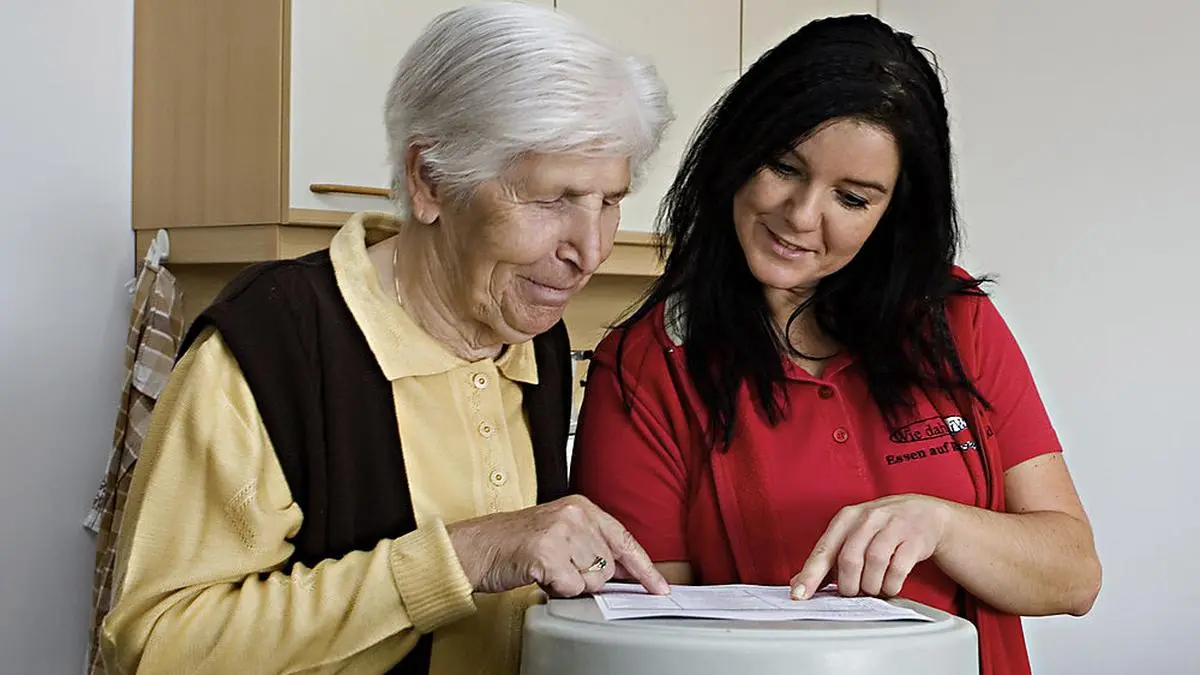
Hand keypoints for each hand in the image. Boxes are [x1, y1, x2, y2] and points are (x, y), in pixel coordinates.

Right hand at [446, 495, 669, 597]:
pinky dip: (556, 589)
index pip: (624, 539)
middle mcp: (575, 514)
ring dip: (571, 583)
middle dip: (587, 576)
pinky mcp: (548, 552)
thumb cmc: (514, 543)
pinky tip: (539, 574)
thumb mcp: (559, 532)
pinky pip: (571, 588)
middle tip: (558, 566)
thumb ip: (593, 545)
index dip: (644, 567)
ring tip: (547, 567)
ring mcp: (561, 532)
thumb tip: (627, 572)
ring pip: (593, 579)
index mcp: (581, 506)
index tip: (660, 587)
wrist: (474, 547)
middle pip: (609, 566)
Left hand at [790, 494, 951, 599]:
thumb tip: (799, 583)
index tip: (799, 594)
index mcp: (846, 518)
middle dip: (848, 585)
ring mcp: (893, 526)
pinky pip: (898, 568)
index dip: (811, 575)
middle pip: (849, 559)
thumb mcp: (852, 535)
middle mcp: (868, 518)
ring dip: (871, 586)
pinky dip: (891, 584)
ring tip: (872, 589)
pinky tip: (889, 585)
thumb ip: (827, 559)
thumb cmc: (881, 528)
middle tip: (852, 592)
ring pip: (874, 563)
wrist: (924, 514)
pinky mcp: (914, 538)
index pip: (824, 549)